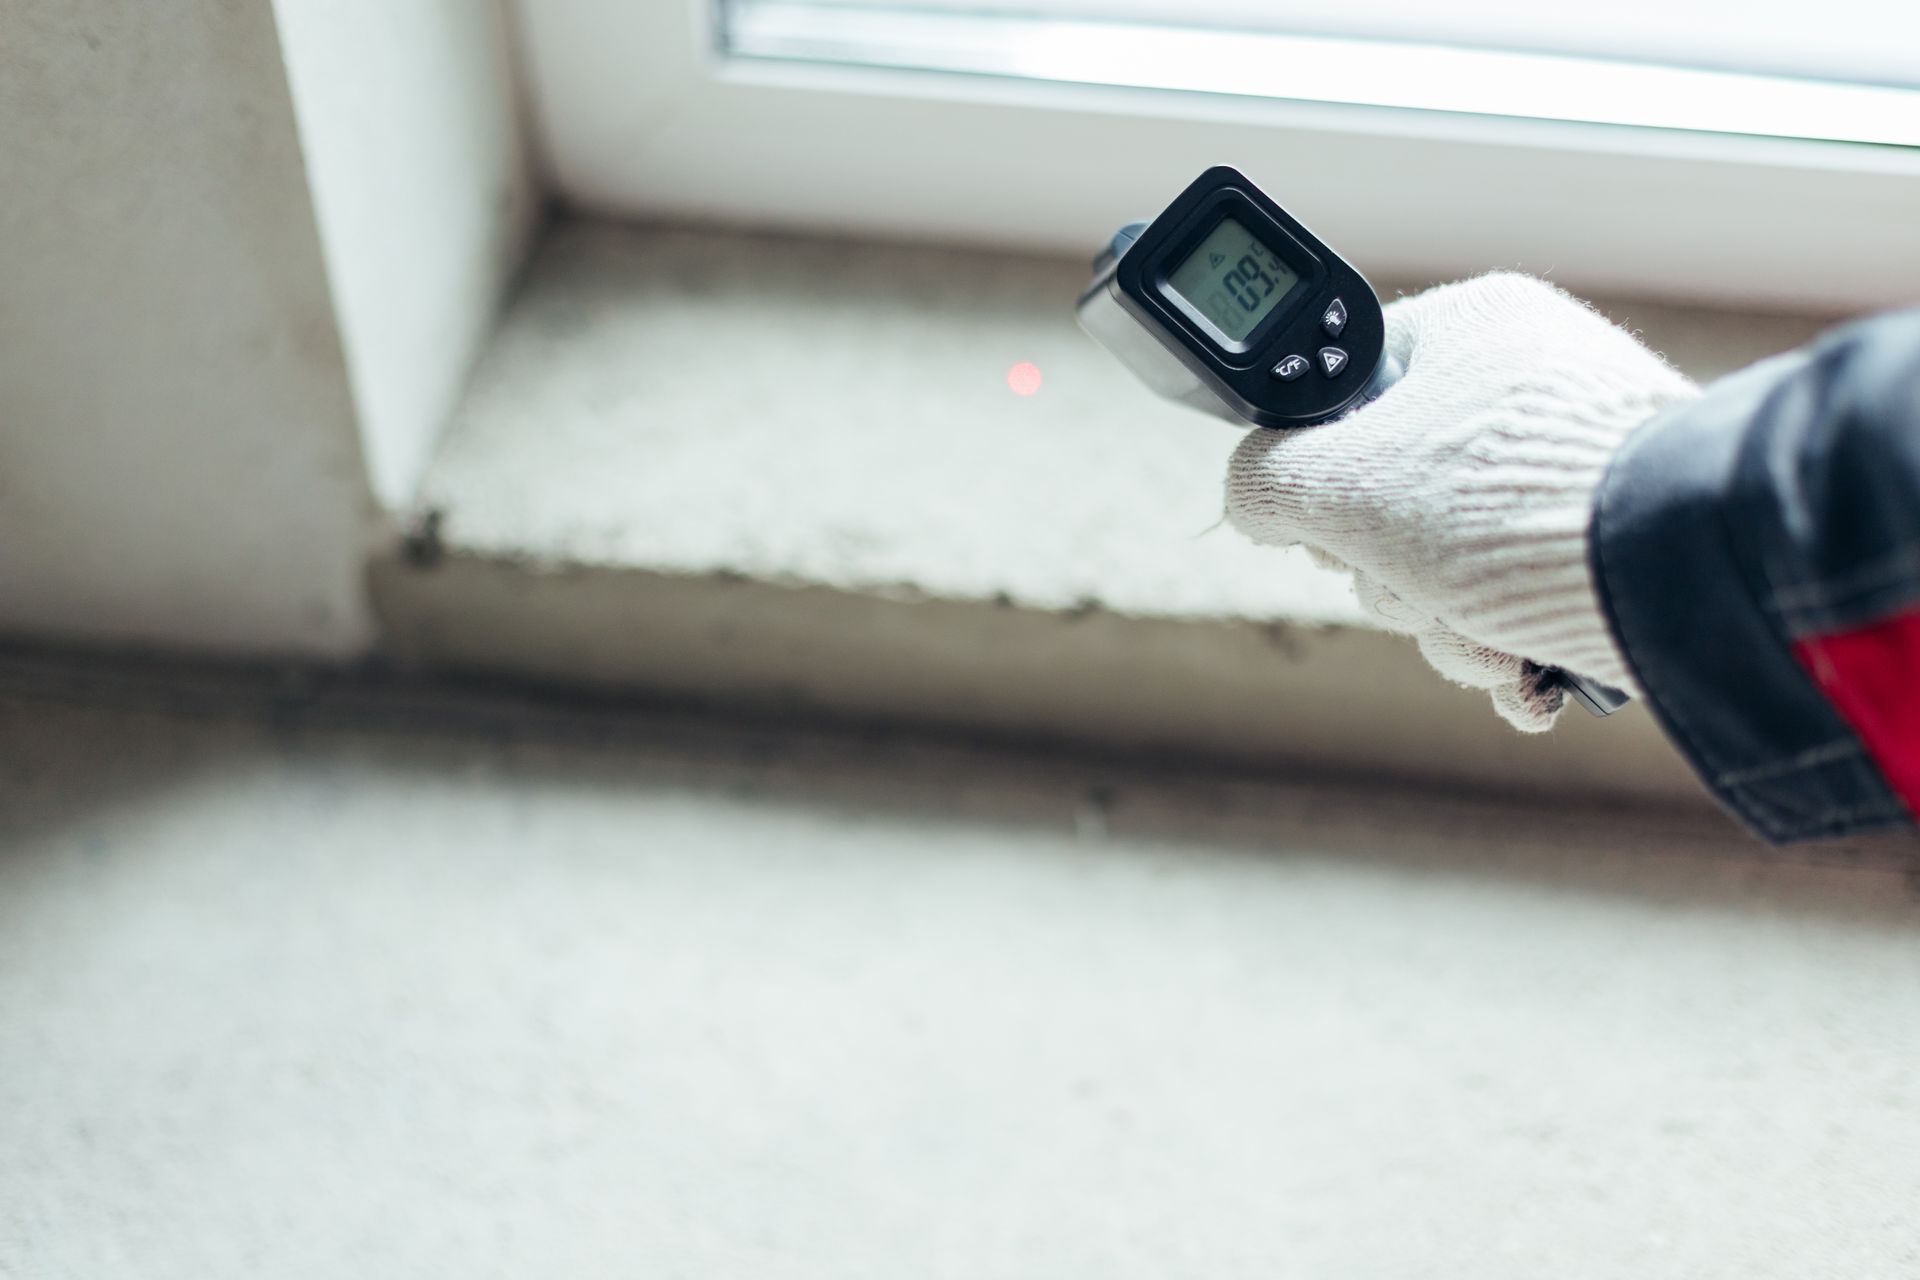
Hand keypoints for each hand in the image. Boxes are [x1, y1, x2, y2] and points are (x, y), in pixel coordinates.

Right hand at [1226, 273, 1698, 730]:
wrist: (1679, 579)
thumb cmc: (1513, 506)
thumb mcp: (1342, 485)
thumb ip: (1265, 478)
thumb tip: (1250, 493)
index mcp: (1469, 333)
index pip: (1348, 397)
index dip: (1319, 475)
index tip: (1332, 522)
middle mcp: (1526, 392)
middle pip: (1392, 499)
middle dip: (1391, 575)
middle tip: (1419, 580)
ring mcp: (1574, 473)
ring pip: (1450, 565)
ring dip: (1447, 626)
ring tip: (1490, 635)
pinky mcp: (1611, 548)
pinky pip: (1516, 598)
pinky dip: (1507, 644)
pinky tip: (1525, 667)